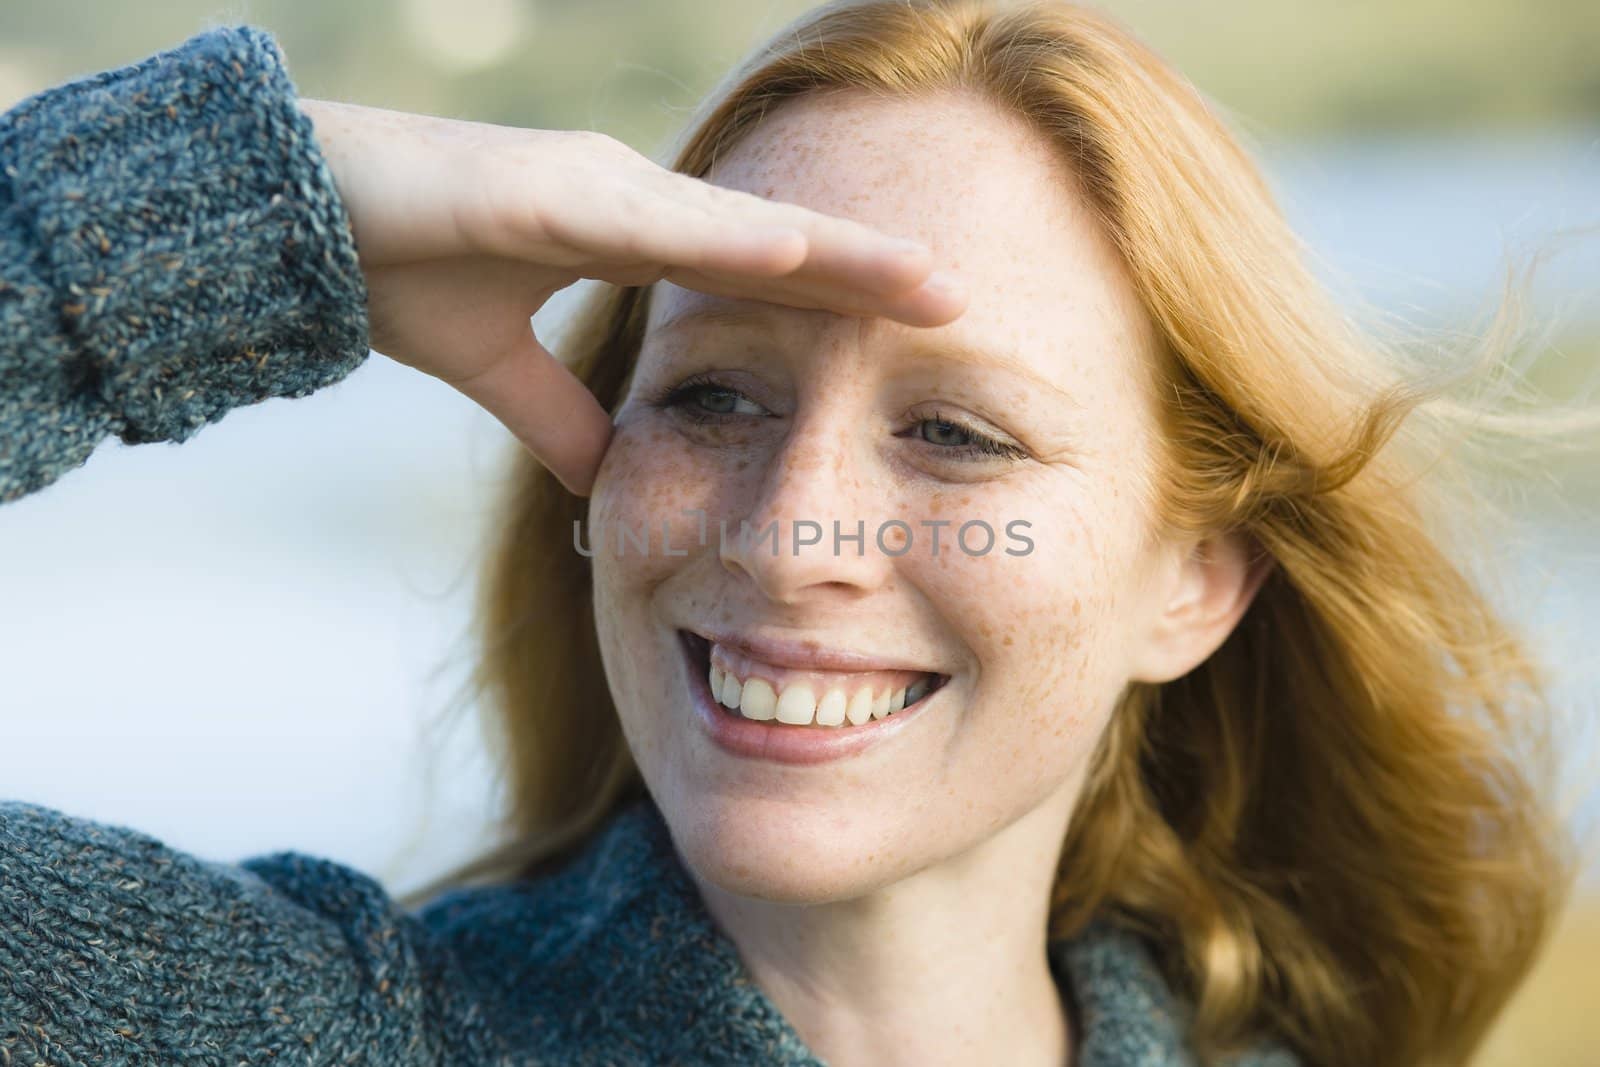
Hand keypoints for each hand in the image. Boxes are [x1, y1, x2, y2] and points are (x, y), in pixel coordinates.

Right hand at [296, 99, 968, 495]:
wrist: (294, 222)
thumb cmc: (395, 270)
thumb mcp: (499, 367)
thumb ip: (556, 415)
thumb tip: (604, 478)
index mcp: (629, 240)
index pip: (763, 278)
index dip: (843, 302)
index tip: (921, 334)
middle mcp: (634, 205)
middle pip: (781, 248)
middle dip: (875, 275)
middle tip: (969, 303)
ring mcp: (601, 190)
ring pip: (748, 227)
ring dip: (843, 255)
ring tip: (932, 284)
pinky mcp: (553, 191)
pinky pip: (664, 224)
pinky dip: (739, 244)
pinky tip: (814, 258)